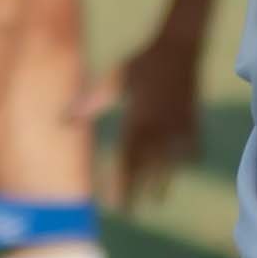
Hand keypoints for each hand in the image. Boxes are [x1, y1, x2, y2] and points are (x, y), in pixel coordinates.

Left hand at [105, 25, 213, 202]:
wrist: (180, 45)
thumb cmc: (143, 61)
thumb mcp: (114, 80)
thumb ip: (90, 102)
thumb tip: (63, 119)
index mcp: (137, 119)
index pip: (126, 159)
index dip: (120, 183)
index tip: (114, 203)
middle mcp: (158, 127)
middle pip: (146, 167)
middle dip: (136, 190)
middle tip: (128, 212)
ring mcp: (178, 125)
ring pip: (170, 161)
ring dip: (162, 181)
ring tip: (157, 199)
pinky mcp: (193, 120)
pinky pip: (191, 146)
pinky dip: (188, 157)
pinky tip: (184, 167)